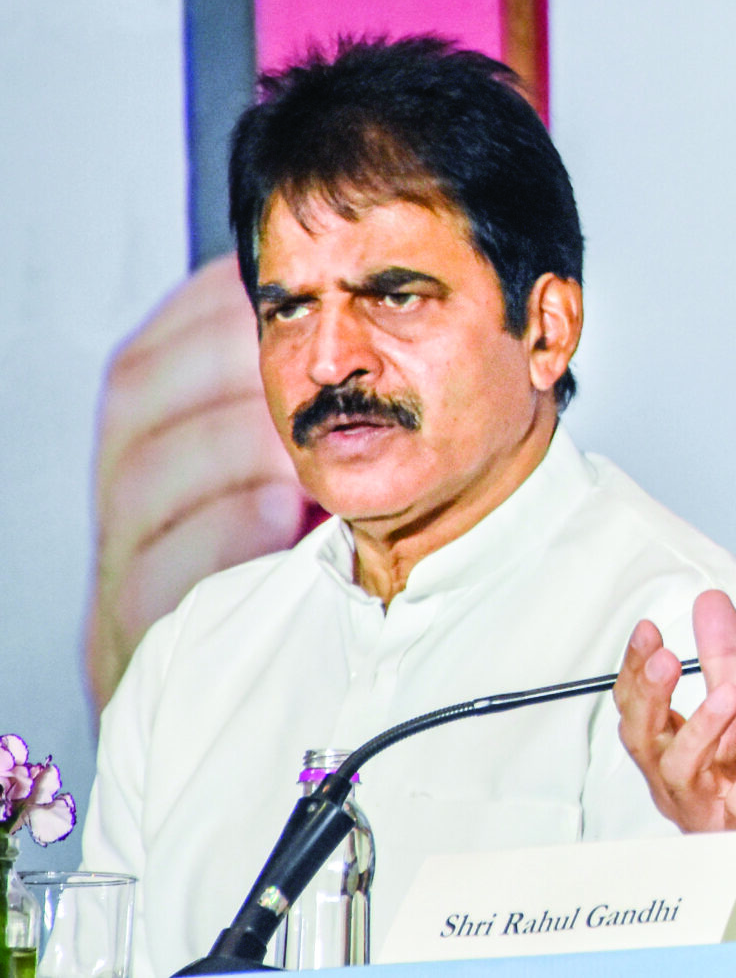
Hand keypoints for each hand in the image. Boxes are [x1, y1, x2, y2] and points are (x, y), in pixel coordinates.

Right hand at [87, 258, 312, 709]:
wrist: (273, 699)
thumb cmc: (297, 564)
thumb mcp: (307, 476)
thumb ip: (316, 411)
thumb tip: (358, 331)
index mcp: (156, 449)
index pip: (152, 359)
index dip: (200, 316)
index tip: (263, 290)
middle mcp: (129, 498)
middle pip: (135, 406)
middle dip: (216, 370)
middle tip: (294, 365)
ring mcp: (122, 562)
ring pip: (140, 482)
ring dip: (223, 448)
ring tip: (294, 444)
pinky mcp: (132, 633)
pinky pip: (151, 576)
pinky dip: (217, 535)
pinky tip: (278, 516)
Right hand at [614, 590, 735, 908]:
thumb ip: (723, 659)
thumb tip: (708, 601)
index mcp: (671, 749)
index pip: (637, 707)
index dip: (636, 670)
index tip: (647, 629)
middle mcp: (677, 783)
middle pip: (644, 740)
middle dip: (650, 697)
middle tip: (667, 659)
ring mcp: (706, 812)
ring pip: (684, 772)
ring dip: (702, 728)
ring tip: (730, 693)